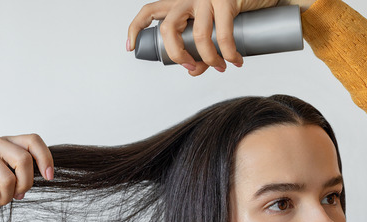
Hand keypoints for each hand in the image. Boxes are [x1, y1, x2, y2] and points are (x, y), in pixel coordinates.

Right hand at [0, 134, 53, 221]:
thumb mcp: (8, 176)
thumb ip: (24, 170)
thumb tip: (47, 173)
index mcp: (6, 142)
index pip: (33, 140)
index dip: (45, 158)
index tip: (49, 177)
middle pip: (24, 160)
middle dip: (25, 184)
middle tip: (17, 196)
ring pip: (9, 179)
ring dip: (6, 198)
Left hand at [127, 0, 280, 75]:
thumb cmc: (233, 7)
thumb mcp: (210, 24)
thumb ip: (199, 45)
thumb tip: (194, 71)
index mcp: (179, 1)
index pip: (148, 11)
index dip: (136, 29)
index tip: (131, 47)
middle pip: (168, 28)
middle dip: (177, 55)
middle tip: (191, 68)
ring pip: (196, 35)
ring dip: (208, 59)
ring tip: (220, 67)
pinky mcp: (225, 1)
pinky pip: (222, 35)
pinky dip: (229, 53)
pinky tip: (235, 60)